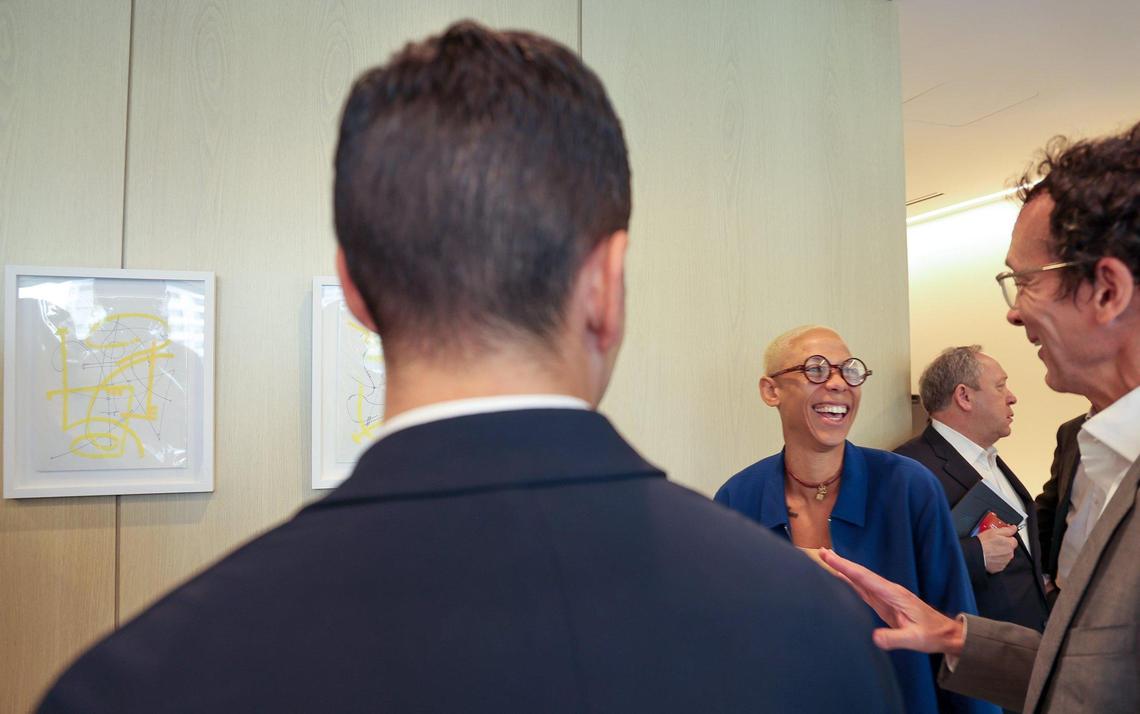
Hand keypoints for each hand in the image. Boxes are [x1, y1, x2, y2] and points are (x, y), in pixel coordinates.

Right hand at [818, 548, 964, 655]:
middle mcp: (888, 590)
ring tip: (826, 559)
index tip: (829, 557)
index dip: (846, 567)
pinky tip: (841, 578)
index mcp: (893, 594)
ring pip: (861, 579)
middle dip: (840, 562)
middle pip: (860, 574)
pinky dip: (850, 580)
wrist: (946, 633)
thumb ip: (895, 638)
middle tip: (821, 551)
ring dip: (844, 569)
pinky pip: (864, 588)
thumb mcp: (915, 639)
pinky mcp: (885, 602)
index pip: (864, 577)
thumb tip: (874, 638)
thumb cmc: (932, 635)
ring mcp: (886, 595)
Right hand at [978, 525, 1017, 573]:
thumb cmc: (983, 543)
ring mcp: (1005, 561)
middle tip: (993, 543)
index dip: (1006, 537)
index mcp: (1010, 544)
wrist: (975, 554)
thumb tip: (1013, 528)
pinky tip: (990, 556)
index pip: (1013, 540)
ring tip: (990, 550)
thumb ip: (1007, 529)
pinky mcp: (999, 568)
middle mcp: (1009, 554)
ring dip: (1000, 553)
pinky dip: (996, 560)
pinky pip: (1000, 562)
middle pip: (1009, 548)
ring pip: (1005, 556)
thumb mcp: (994, 531)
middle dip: (1003, 545)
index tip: (1000, 537)